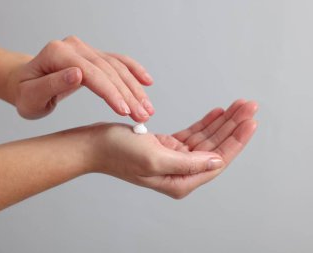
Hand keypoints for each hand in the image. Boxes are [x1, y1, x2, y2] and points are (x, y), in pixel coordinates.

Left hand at [7, 36, 153, 119]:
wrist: (24, 83)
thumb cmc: (25, 93)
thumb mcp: (30, 97)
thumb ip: (52, 85)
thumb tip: (77, 74)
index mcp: (58, 53)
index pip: (91, 73)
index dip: (110, 92)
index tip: (125, 111)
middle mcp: (74, 47)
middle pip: (108, 70)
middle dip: (128, 94)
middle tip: (143, 115)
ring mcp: (85, 49)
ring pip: (117, 66)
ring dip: (135, 88)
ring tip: (147, 108)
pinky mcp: (92, 56)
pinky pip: (117, 61)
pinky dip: (133, 71)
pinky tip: (146, 81)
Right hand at [88, 99, 256, 198]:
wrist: (93, 145)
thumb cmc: (116, 152)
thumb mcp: (154, 158)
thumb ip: (188, 164)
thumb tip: (217, 162)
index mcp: (179, 180)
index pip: (216, 161)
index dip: (236, 141)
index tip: (250, 121)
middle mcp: (179, 172)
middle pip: (214, 148)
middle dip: (233, 127)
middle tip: (249, 107)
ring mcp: (173, 158)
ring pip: (205, 139)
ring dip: (222, 122)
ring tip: (238, 105)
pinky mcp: (166, 146)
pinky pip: (192, 134)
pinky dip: (205, 123)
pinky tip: (216, 113)